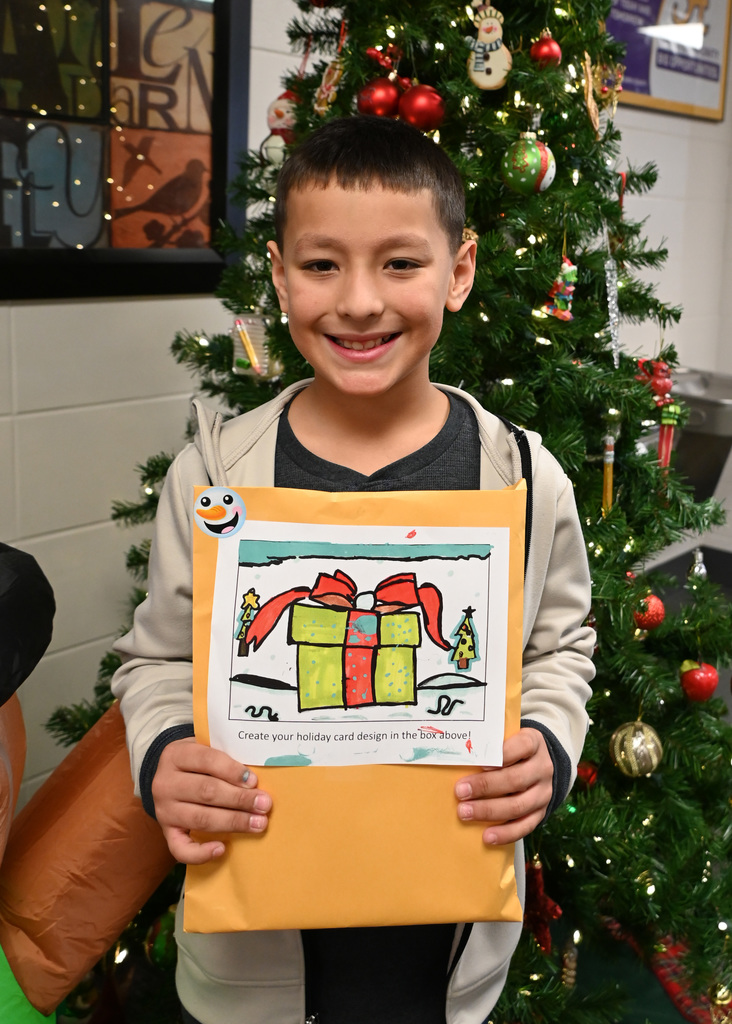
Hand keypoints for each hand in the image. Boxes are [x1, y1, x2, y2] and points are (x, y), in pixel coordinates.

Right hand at [152, 737, 272, 864]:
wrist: (168, 778)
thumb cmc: (197, 763)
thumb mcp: (205, 749)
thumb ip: (225, 760)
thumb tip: (256, 780)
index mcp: (176, 755)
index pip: (207, 760)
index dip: (232, 771)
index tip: (254, 781)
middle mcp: (165, 783)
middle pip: (206, 791)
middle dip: (239, 799)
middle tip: (264, 804)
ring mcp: (163, 810)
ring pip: (200, 819)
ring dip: (233, 822)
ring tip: (257, 824)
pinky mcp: (166, 832)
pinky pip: (180, 849)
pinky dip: (201, 853)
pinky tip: (222, 848)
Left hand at [454, 728, 552, 845]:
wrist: (537, 764)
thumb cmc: (512, 750)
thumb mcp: (506, 738)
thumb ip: (488, 743)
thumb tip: (456, 751)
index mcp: (534, 743)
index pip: (523, 745)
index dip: (503, 754)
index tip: (480, 762)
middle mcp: (542, 768)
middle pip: (515, 779)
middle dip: (485, 786)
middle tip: (460, 791)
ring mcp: (543, 792)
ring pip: (518, 805)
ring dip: (489, 811)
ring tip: (465, 813)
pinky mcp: (540, 812)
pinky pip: (525, 826)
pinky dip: (505, 833)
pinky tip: (487, 836)